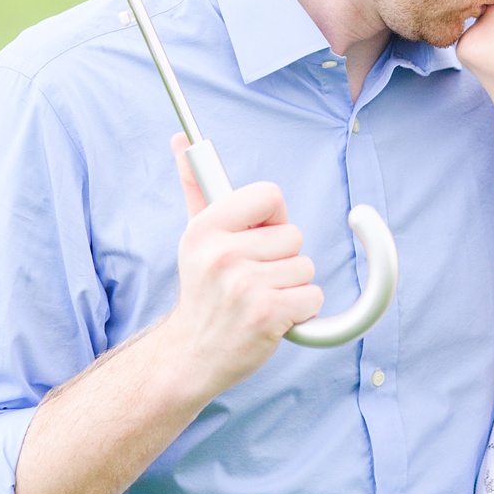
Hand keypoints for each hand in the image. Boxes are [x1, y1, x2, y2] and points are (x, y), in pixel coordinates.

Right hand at [164, 136, 320, 399]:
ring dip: (291, 287)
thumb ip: (196, 186)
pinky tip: (272, 319)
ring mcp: (243, 284)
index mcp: (205, 228)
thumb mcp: (195, 236)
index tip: (256, 238)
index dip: (272, 218)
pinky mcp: (265, 314)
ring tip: (258, 300)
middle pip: (293, 235)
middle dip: (282, 259)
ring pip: (305, 268)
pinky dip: (301, 311)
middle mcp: (221, 253)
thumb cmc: (203, 291)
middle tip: (251, 279)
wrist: (190, 355)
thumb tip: (181, 138)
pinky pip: (312, 297)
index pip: (270, 195)